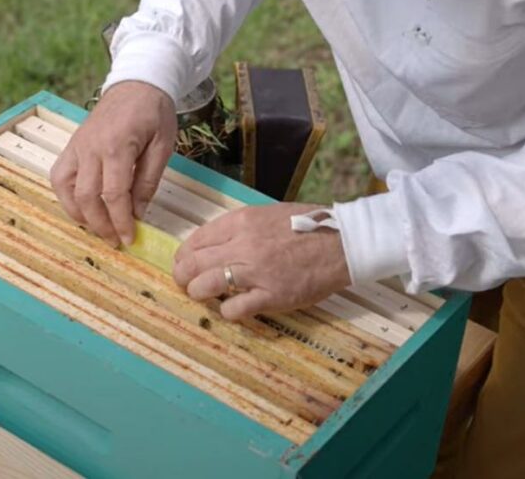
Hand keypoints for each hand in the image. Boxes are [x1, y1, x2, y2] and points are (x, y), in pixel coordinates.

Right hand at [50, 81, 176, 246]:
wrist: (136, 83)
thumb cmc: (154, 112)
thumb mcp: (163, 146)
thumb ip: (148, 180)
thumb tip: (138, 213)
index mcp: (117, 146)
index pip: (114, 194)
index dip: (121, 221)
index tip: (130, 238)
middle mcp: (90, 147)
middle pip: (86, 197)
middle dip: (100, 225)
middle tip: (116, 240)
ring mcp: (77, 146)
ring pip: (66, 189)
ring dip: (80, 215)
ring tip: (99, 229)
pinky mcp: (71, 146)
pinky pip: (59, 177)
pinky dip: (67, 197)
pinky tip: (82, 209)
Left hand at [172, 203, 351, 320]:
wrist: (342, 243)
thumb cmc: (307, 226)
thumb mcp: (267, 214)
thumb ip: (240, 228)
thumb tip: (215, 244)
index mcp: (242, 221)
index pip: (196, 240)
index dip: (184, 255)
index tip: (184, 263)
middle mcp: (243, 244)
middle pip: (193, 263)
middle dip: (182, 276)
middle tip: (184, 283)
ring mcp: (256, 272)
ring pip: (205, 286)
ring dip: (198, 293)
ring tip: (202, 295)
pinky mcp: (270, 296)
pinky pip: (232, 309)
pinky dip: (226, 310)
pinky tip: (233, 307)